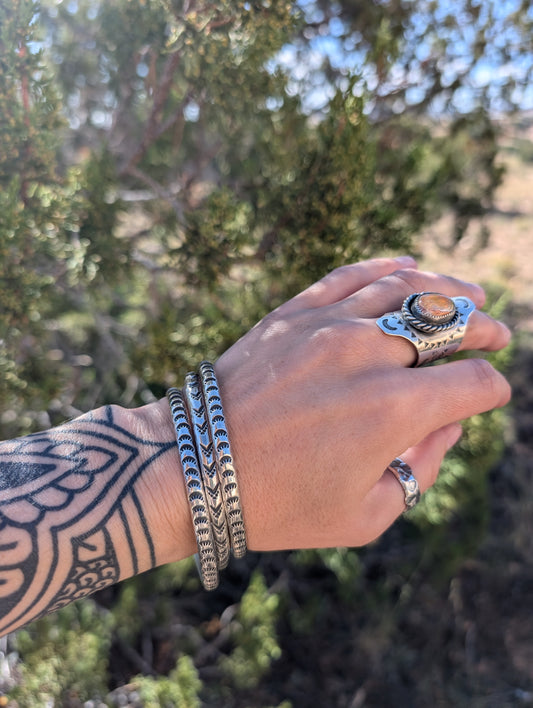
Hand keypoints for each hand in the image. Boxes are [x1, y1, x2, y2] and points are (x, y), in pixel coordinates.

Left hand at [214, 256, 510, 550]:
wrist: (191, 468)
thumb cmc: (277, 505)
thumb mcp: (365, 515)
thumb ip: (421, 468)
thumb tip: (447, 423)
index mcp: (393, 412)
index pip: (471, 385)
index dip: (490, 391)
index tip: (489, 395)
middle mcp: (367, 357)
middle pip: (448, 326)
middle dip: (483, 330)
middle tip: (498, 334)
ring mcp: (327, 326)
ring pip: (407, 289)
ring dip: (449, 290)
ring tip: (471, 295)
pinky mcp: (293, 313)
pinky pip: (351, 275)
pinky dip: (388, 267)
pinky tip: (409, 266)